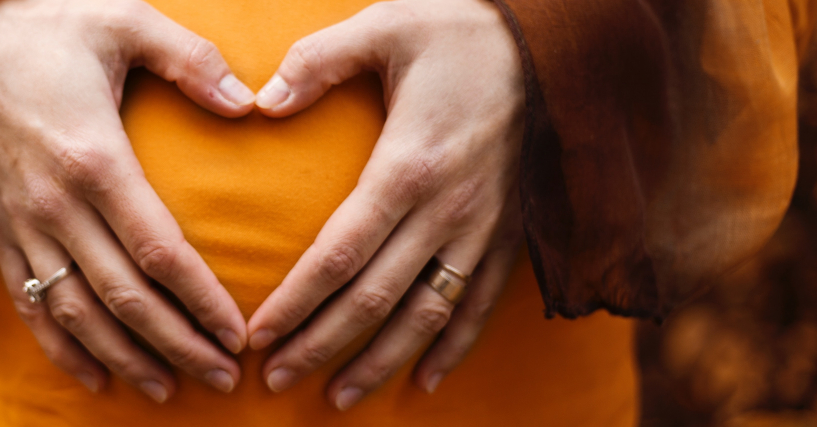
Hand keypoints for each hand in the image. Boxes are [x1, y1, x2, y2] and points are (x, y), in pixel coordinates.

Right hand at [0, 0, 256, 401]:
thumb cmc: (51, 28)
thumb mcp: (124, 21)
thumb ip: (191, 60)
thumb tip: (248, 105)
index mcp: (94, 158)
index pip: (158, 251)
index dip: (201, 300)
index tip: (238, 333)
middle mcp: (53, 203)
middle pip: (122, 297)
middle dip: (178, 345)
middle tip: (224, 378)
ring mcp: (19, 223)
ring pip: (75, 313)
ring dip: (125, 358)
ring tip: (169, 389)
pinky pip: (27, 304)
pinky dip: (61, 348)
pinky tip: (95, 377)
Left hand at [244, 0, 525, 409]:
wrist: (557, 43)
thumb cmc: (459, 33)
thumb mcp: (385, 26)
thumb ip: (317, 62)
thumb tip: (261, 100)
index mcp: (408, 166)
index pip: (340, 254)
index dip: (297, 302)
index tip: (259, 335)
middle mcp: (447, 210)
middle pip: (375, 298)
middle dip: (321, 344)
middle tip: (275, 379)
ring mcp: (483, 229)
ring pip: (427, 315)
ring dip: (380, 361)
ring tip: (338, 397)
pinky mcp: (510, 234)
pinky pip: (480, 304)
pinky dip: (452, 348)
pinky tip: (424, 381)